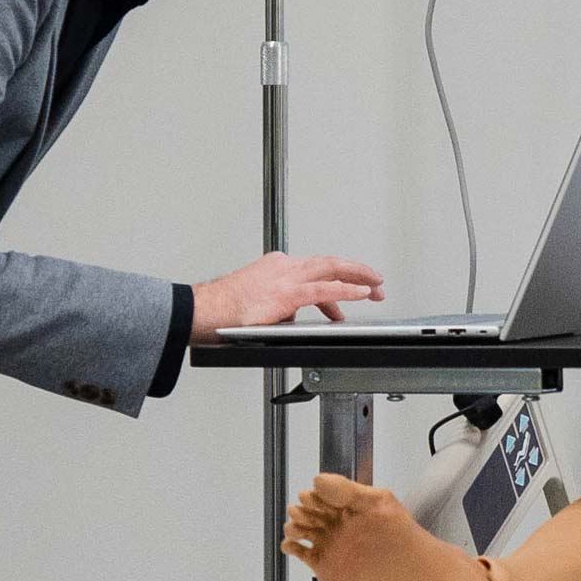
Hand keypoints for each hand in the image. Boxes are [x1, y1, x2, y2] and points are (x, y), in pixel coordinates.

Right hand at [192, 252, 383, 340]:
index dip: (338, 282)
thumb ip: (281, 307)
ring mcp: (285, 278)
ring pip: (332, 269)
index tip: (351, 294)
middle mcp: (283, 266)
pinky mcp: (286, 294)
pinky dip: (347, 290)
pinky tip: (362, 294)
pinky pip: (325, 289)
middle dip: (357, 272)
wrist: (203, 312)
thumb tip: (293, 318)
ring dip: (359, 277)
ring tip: (377, 287)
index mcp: (276, 267)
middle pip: (329, 263)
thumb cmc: (224, 313)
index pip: (315, 271)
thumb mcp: (259, 304)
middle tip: (377, 282)